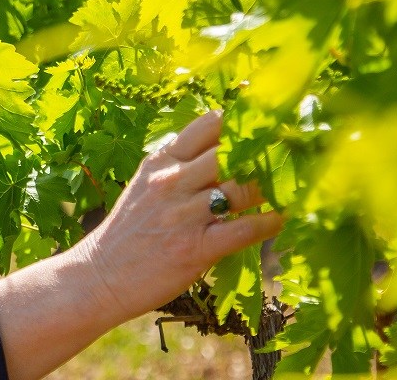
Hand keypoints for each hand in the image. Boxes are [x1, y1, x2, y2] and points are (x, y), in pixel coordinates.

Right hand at [71, 110, 283, 321]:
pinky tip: (282, 217)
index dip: (243, 119)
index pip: (208, 125)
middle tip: (296, 151)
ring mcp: (183, 215)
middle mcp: (172, 182)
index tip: (269, 120)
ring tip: (294, 184)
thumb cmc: (128, 231)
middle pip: (232, 151)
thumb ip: (176, 163)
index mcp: (160, 161)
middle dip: (267, 149)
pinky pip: (244, 229)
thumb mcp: (144, 185)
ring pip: (242, 187)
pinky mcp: (195, 248)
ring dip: (274, 185)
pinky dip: (270, 222)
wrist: (100, 277)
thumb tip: (215, 142)